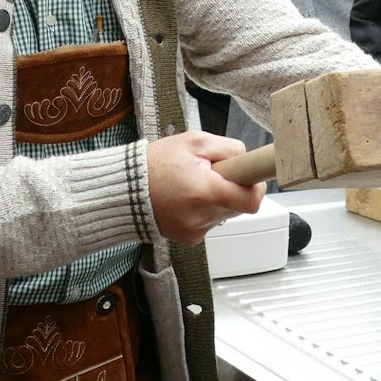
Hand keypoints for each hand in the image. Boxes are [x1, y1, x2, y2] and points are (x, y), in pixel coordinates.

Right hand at [148, 131, 263, 242]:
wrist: (124, 190)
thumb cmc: (155, 164)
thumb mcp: (194, 142)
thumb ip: (228, 148)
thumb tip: (247, 158)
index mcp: (205, 191)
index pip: (251, 199)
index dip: (256, 185)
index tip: (251, 175)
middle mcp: (202, 216)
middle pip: (240, 205)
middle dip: (235, 188)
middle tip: (215, 173)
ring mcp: (196, 230)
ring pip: (226, 213)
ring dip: (219, 199)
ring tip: (196, 185)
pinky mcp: (190, 238)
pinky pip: (211, 222)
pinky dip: (206, 210)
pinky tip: (188, 199)